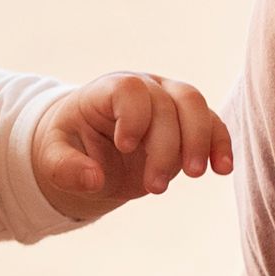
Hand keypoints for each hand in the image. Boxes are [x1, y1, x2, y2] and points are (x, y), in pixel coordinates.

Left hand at [29, 72, 234, 221]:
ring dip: (199, 140)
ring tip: (194, 175)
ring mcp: (169, 100)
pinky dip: (220, 144)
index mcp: (107, 90)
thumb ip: (65, 168)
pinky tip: (222, 169)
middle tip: (155, 187)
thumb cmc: (69, 147)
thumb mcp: (52, 158)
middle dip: (165, 146)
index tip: (124, 147)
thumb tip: (94, 179)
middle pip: (167, 102)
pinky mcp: (188, 121)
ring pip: (195, 105)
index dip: (133, 115)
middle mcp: (143, 88)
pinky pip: (211, 123)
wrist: (89, 148)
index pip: (130, 89)